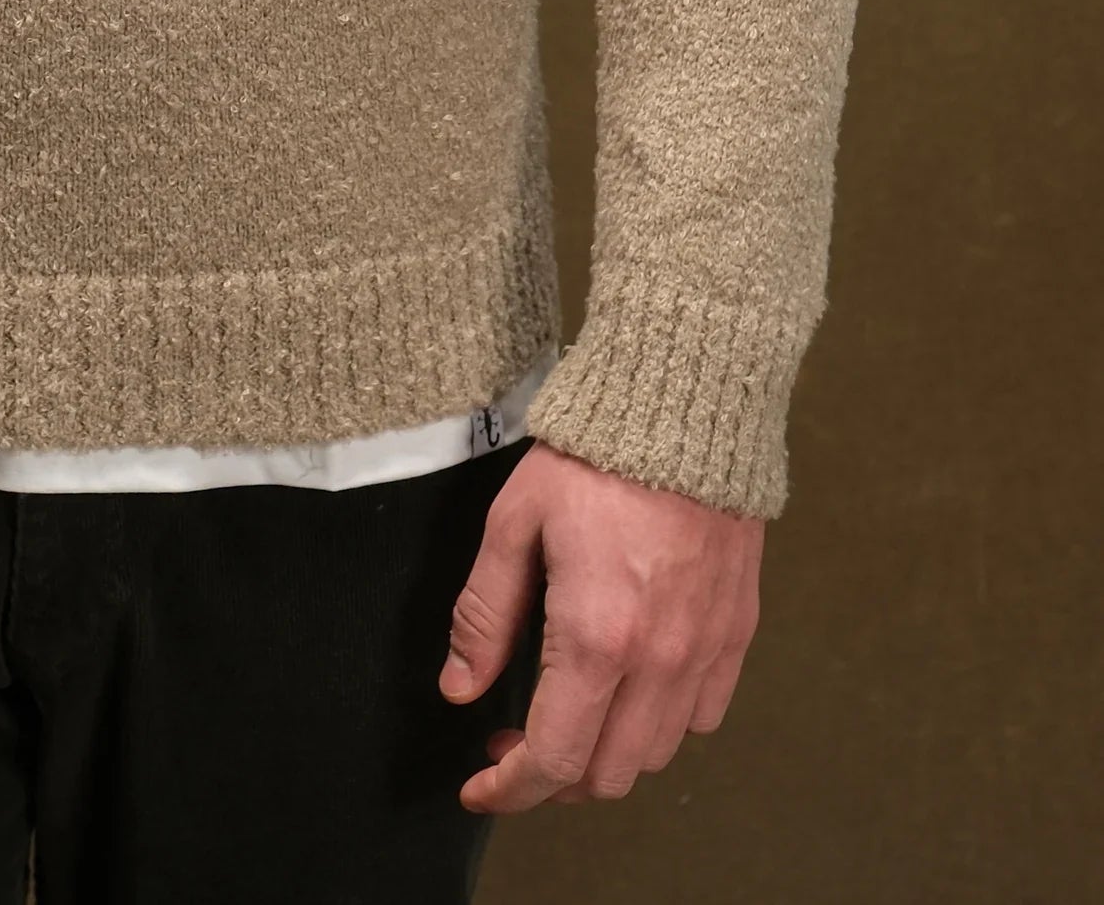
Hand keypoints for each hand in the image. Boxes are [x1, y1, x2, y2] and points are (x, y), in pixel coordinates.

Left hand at [438, 442, 762, 812]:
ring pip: (655, 755)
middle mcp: (659, 662)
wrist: (685, 406)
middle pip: (606, 774)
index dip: (510, 790)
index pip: (554, 760)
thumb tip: (460, 687)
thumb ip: (484, 614)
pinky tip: (629, 687)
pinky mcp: (736, 632)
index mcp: (596, 639)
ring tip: (567, 714)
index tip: (480, 787)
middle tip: (512, 738)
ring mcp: (705, 651)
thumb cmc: (591, 457)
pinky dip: (661, 723)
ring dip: (605, 754)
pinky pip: (703, 716)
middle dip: (551, 776)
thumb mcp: (513, 523)